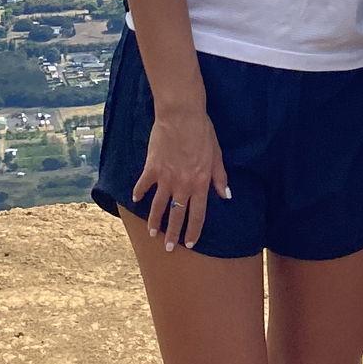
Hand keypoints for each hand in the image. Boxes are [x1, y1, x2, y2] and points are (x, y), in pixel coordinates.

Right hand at [132, 106, 229, 250]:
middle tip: (168, 248)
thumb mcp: (216, 154)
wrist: (182, 115)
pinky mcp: (152, 168)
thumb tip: (226, 195)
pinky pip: (143, 185)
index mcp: (200, 182)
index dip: (194, 230)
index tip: (190, 243)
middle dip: (172, 234)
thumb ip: (219, 177)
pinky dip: (139, 193)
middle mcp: (182, 184)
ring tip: (152, 234)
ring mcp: (165, 178)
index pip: (198, 214)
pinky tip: (136, 200)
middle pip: (176, 215)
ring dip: (154, 221)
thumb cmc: (203, 131)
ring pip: (158, 206)